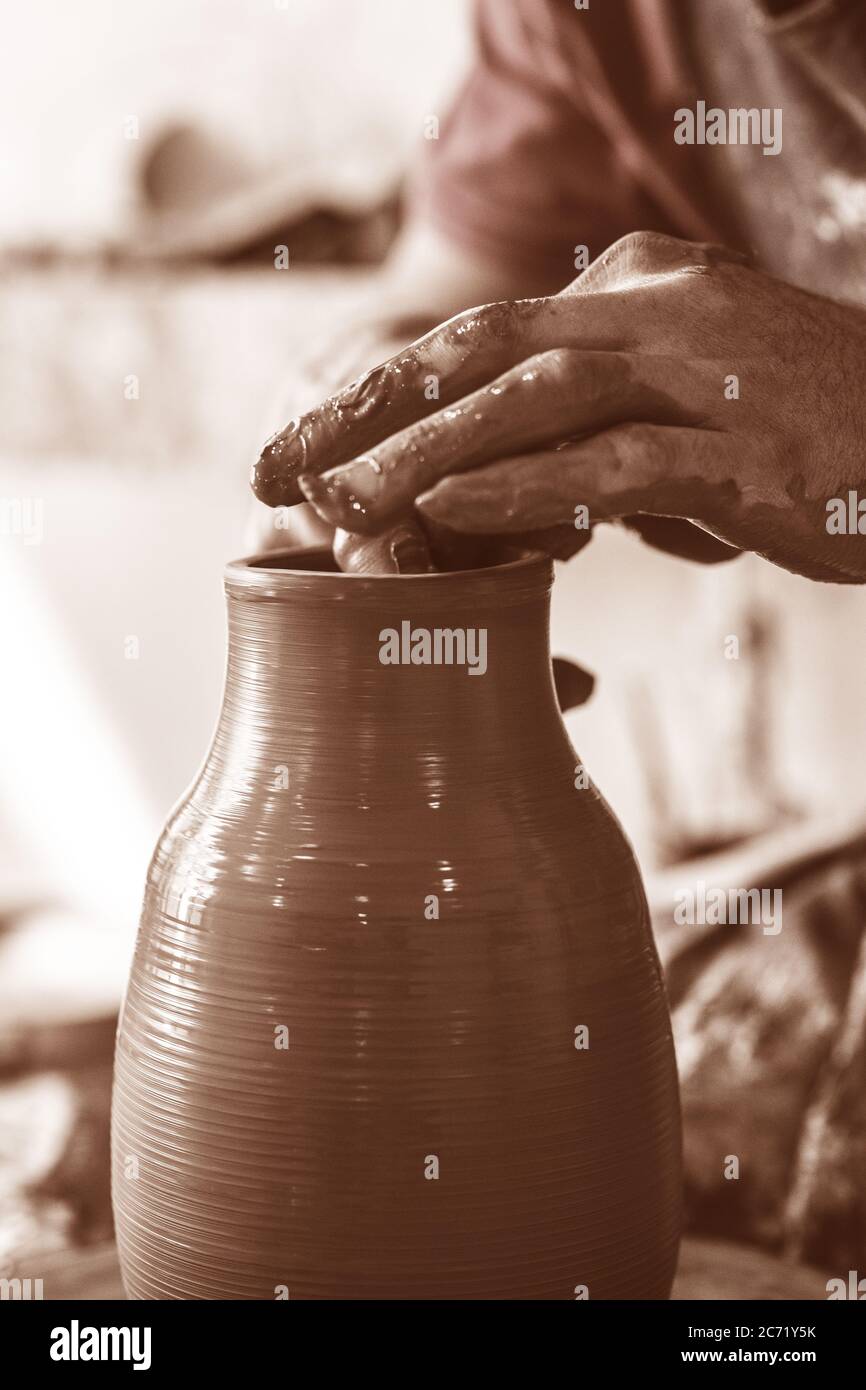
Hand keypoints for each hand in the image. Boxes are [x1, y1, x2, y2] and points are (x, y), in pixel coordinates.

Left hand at [252, 232, 865, 582]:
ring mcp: (704, 376)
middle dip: (364, 413)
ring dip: (426, 454)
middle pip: (479, 354)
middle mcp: (658, 316)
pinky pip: (619, 465)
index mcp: (634, 298)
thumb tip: (528, 514)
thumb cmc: (813, 441)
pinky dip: (530, 489)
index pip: (479, 341)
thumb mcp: (690, 426)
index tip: (298, 452)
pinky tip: (454, 516)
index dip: (378, 394)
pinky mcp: (744, 449)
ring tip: (337, 505)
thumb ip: (604, 450)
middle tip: (269, 473)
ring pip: (534, 401)